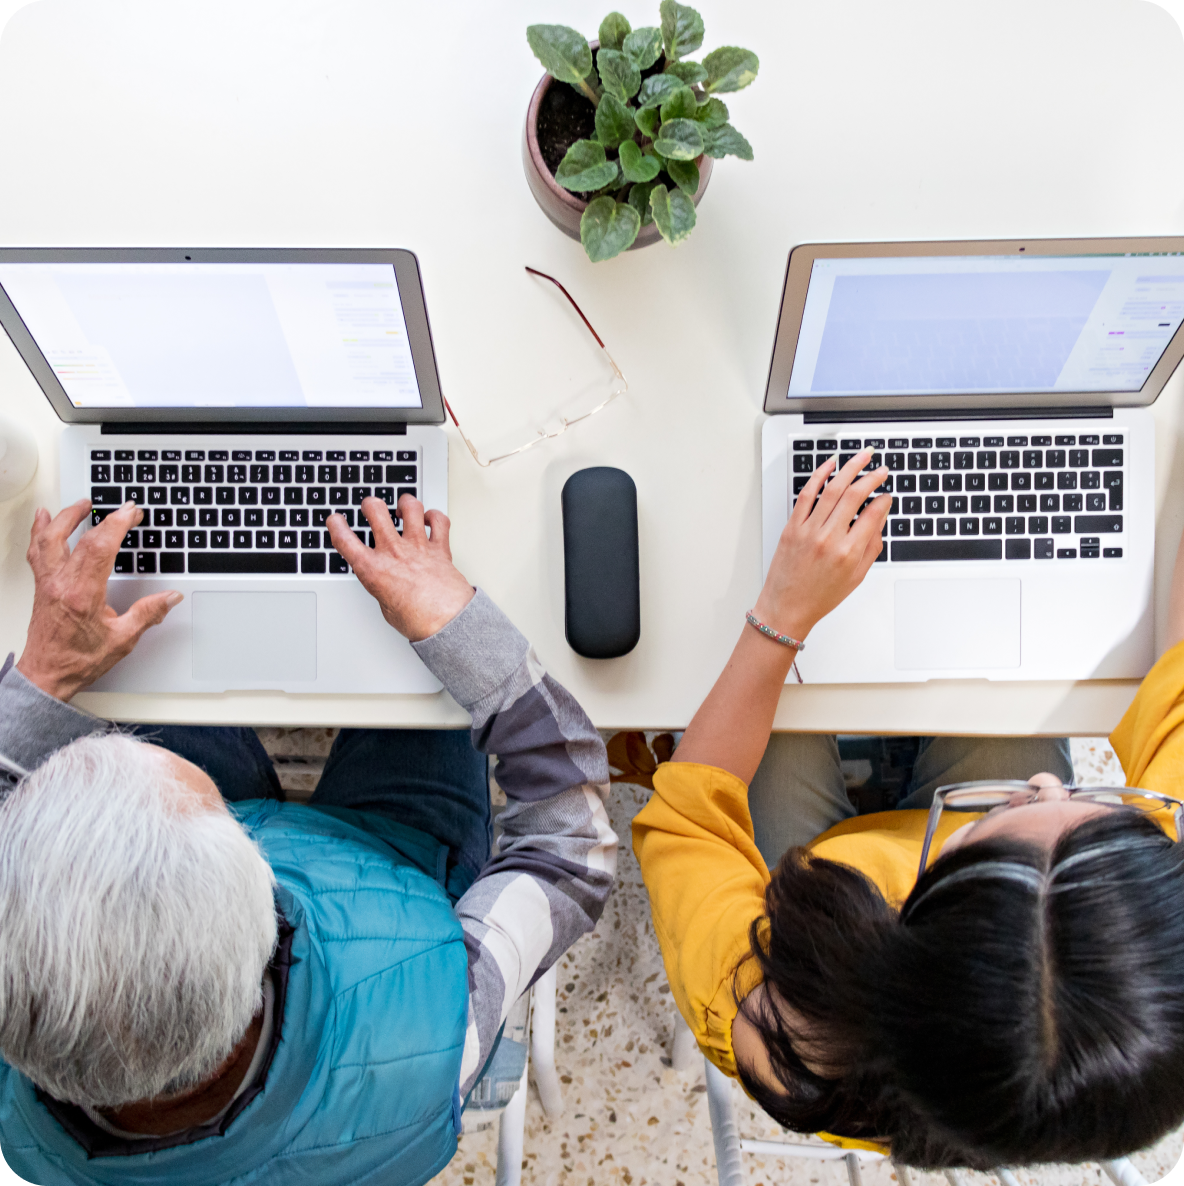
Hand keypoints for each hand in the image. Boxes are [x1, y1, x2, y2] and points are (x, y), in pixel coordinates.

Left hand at [17, 500, 182, 700]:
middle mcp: (61, 584)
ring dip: (67, 516)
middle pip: (80, 538)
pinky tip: (43, 519)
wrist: (47, 675)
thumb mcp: (122, 639)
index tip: (132, 513)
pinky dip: (40, 531)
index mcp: (83, 594)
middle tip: (123, 509)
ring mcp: (48, 582)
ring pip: (50, 538)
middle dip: (106, 518)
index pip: (100, 547)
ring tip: (82, 504)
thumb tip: (170, 598)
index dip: (118, 524)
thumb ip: (148, 614)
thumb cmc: (78, 660)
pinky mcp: (41, 585)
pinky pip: (37, 550)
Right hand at [326, 494, 473, 641]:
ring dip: (404, 503)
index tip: (335, 520)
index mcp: (373, 569)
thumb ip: (383, 589)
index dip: (336, 526)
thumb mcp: (386, 608)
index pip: (345, 540)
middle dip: (370, 504)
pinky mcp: (440, 548)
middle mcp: (394, 552)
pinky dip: (435, 516)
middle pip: (375, 510)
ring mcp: (418, 546)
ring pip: (410, 507)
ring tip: (402, 507)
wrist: (448, 621)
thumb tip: (386, 586)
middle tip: (370, 507)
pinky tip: (430, 519)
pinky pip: (439, 522)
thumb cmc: (419, 620)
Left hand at [752, 449, 890, 641]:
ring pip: (832, 489)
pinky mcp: (792, 527)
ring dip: (850, 468)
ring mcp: (808, 531)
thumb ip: (872, 546)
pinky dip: (819, 476)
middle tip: (881, 469)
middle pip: (854, 496)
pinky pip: (806, 495)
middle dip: (872, 477)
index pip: (873, 515)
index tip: (887, 494)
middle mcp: (828, 538)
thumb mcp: (857, 577)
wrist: (786, 608)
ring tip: (862, 456)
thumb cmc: (820, 596)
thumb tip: (881, 517)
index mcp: (848, 553)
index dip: (884, 500)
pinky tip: (830, 465)